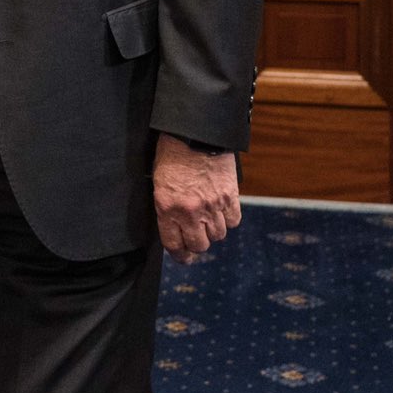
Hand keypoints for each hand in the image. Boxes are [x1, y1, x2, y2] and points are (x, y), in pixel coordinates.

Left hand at [152, 133, 240, 263]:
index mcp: (168, 208)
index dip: (180, 256)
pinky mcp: (230, 196)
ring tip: (208, 218)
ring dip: (213, 230)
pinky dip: (228, 219)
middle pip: (200, 246)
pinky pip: (233, 221)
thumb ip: (167, 209)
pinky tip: (222, 210)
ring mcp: (212, 205)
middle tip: (197, 237)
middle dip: (197, 244)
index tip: (184, 258)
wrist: (195, 133)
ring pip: (218, 236)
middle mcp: (191, 212)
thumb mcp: (159, 184)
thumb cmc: (171, 155)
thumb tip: (176, 229)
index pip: (175, 245)